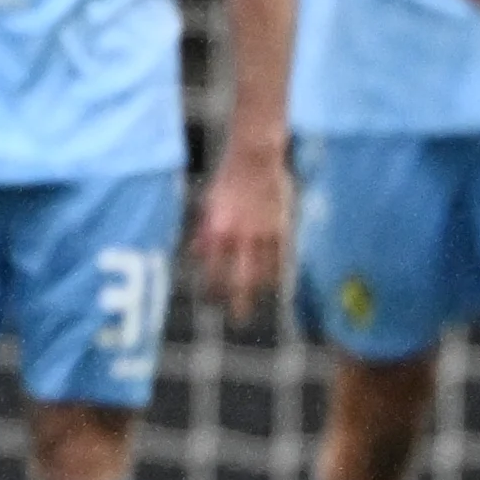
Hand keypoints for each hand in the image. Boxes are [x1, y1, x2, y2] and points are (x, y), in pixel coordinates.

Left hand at [195, 138, 291, 323]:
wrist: (255, 159)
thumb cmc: (228, 181)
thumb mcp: (209, 206)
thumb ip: (204, 231)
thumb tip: (196, 253)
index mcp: (217, 230)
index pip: (213, 270)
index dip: (213, 289)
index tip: (212, 301)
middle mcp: (239, 235)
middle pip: (240, 279)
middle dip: (239, 302)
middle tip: (239, 320)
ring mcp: (263, 233)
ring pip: (264, 272)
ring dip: (260, 291)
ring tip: (258, 304)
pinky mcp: (282, 227)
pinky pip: (282, 258)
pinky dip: (278, 274)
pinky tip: (276, 285)